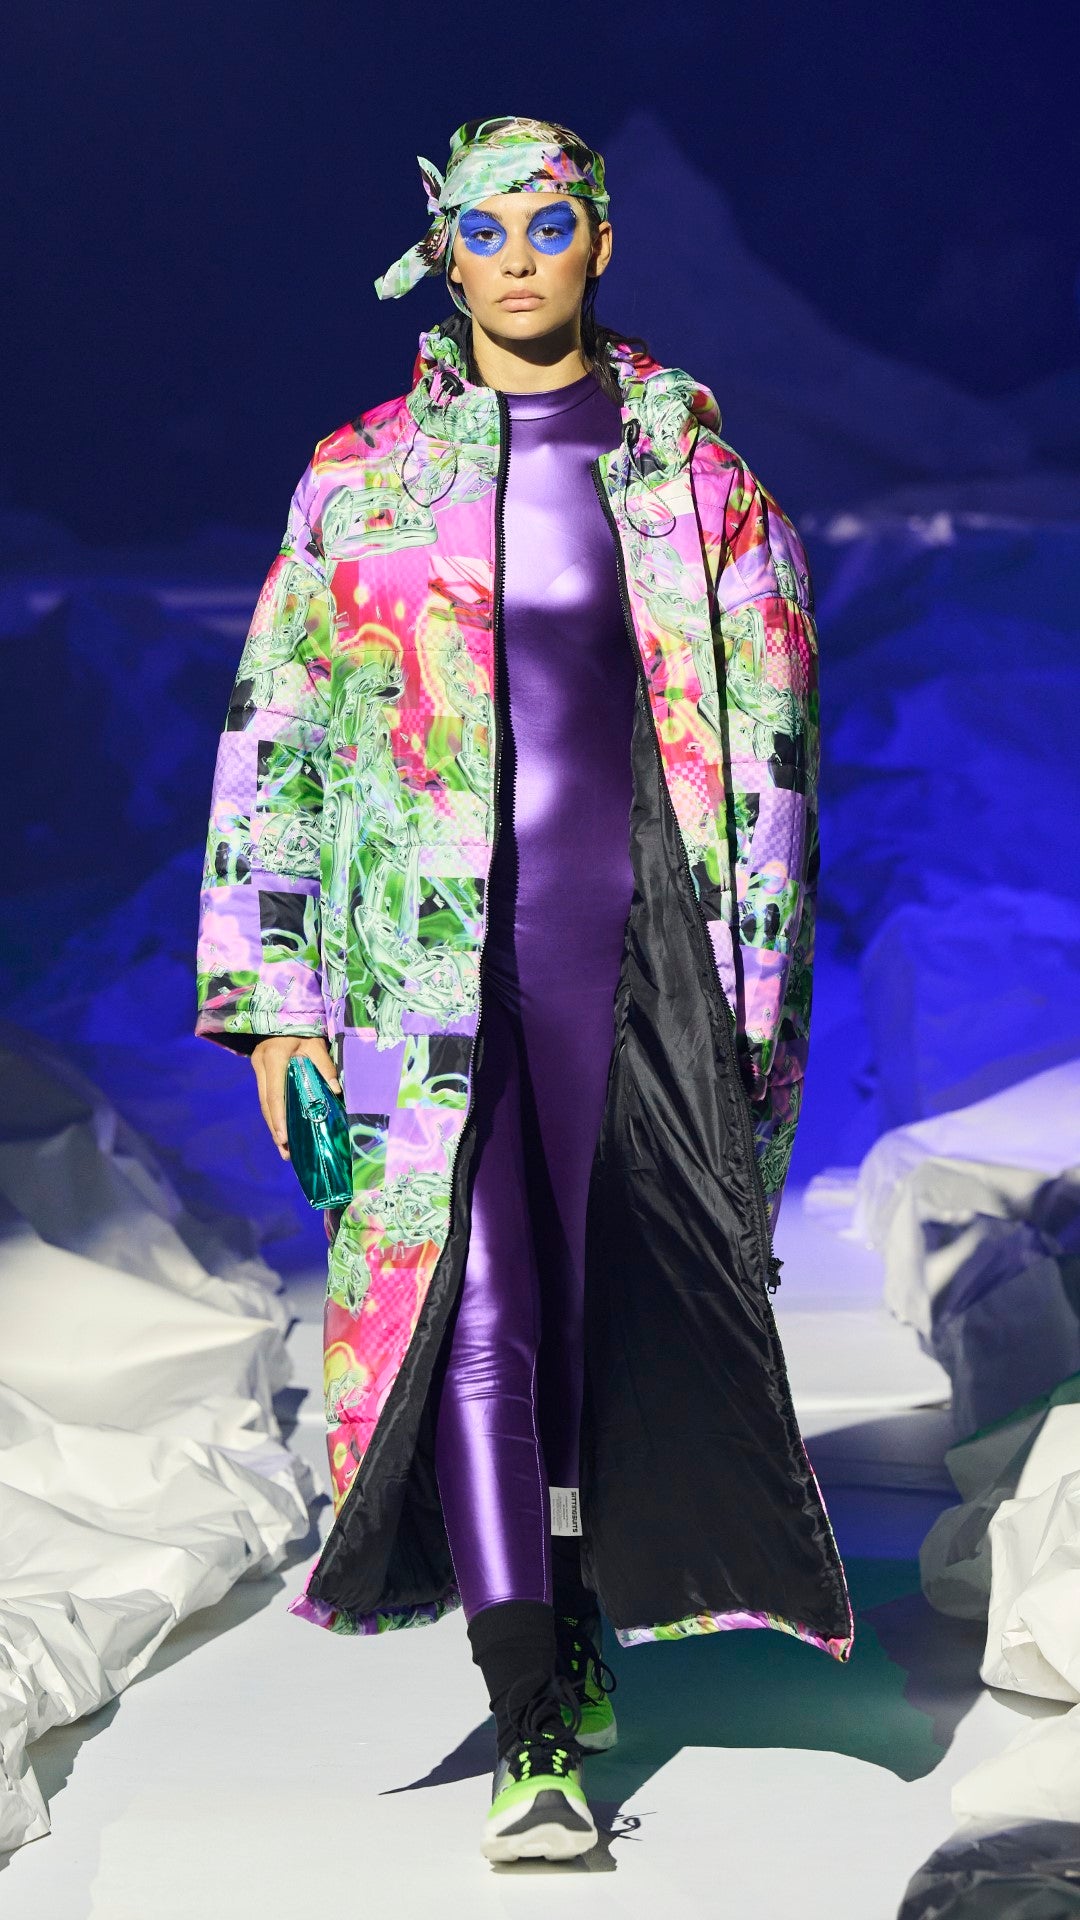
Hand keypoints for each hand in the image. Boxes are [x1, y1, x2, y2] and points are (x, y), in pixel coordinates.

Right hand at [250, 1036, 342, 1160]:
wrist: (283, 1012)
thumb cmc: (303, 1027)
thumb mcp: (315, 1043)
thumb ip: (324, 1065)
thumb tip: (337, 1090)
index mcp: (274, 1058)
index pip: (274, 1093)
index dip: (278, 1117)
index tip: (283, 1137)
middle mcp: (261, 1064)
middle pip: (266, 1103)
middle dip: (275, 1128)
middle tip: (285, 1151)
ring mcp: (257, 1066)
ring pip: (264, 1102)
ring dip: (273, 1125)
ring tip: (283, 1147)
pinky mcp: (260, 1070)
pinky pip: (266, 1096)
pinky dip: (273, 1113)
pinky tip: (280, 1129)